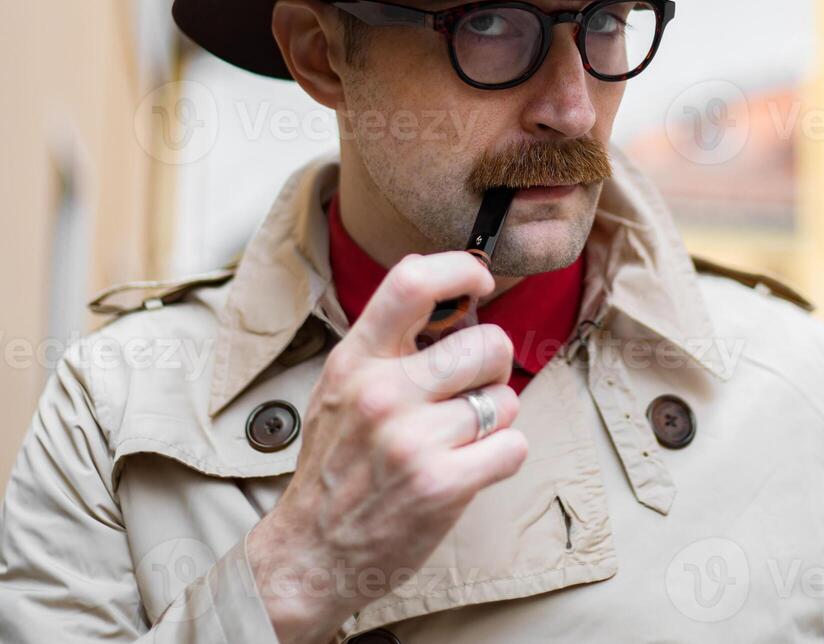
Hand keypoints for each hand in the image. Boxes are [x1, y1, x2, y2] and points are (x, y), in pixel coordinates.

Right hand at [244, 251, 528, 642]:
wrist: (310, 552)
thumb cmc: (335, 466)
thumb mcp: (340, 389)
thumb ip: (386, 347)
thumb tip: (456, 306)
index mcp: (356, 360)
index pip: (412, 282)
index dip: (461, 270)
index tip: (480, 281)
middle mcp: (382, 393)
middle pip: (486, 342)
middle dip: (495, 364)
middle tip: (475, 386)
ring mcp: (412, 440)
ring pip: (505, 399)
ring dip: (496, 417)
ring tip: (463, 436)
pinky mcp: (442, 485)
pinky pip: (513, 446)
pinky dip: (503, 456)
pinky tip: (471, 466)